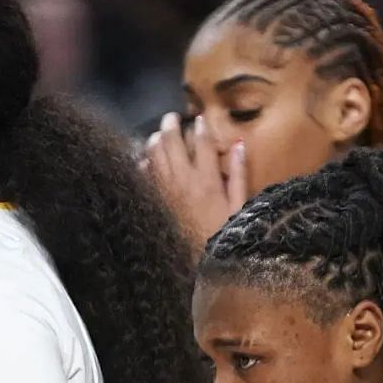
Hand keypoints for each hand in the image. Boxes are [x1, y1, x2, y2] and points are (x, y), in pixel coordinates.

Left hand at [146, 112, 247, 255]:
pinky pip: (143, 173)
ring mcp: (164, 190)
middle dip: (171, 124)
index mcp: (207, 181)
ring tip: (159, 135)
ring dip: (156, 139)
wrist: (196, 265)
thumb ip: (239, 175)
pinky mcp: (152, 200)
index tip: (200, 119)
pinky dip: (144, 162)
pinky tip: (147, 160)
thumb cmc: (222, 236)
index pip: (202, 142)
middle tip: (172, 118)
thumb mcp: (239, 207)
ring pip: (153, 152)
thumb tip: (239, 145)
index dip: (201, 126)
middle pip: (171, 140)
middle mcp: (182, 181)